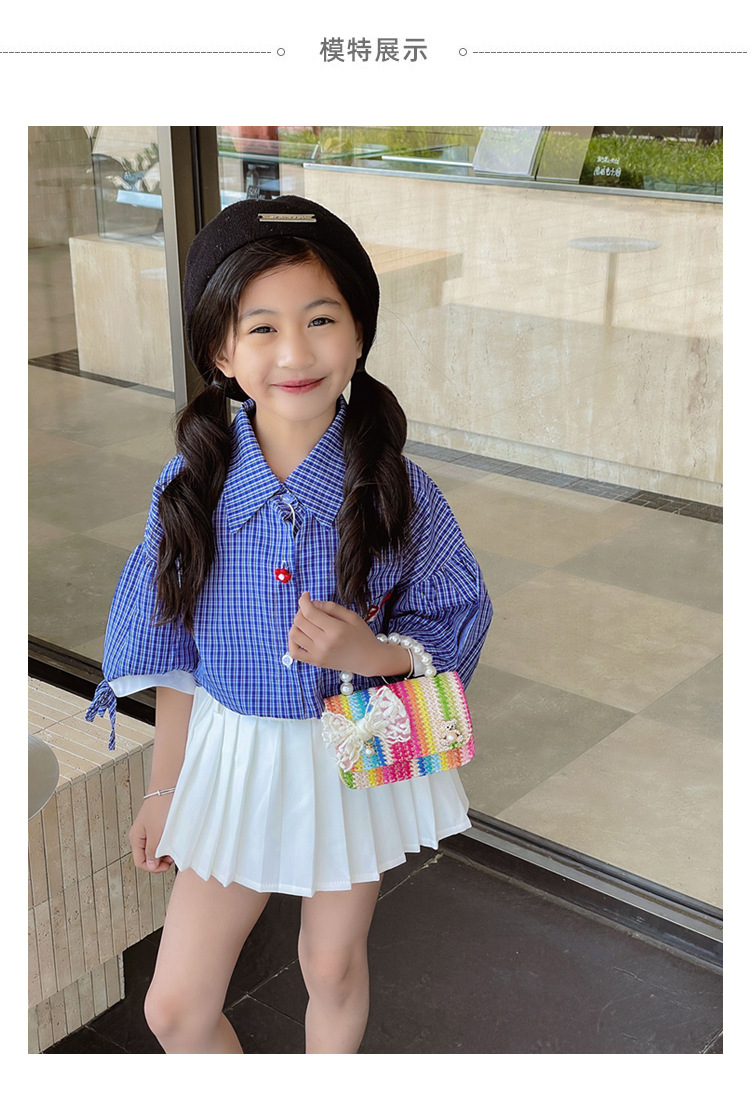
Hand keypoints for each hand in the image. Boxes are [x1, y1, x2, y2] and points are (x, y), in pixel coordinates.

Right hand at [129, 796, 174, 872]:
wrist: (168, 788)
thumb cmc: (160, 808)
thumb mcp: (156, 834)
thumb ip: (152, 851)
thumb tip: (150, 865)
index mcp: (136, 838)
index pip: (140, 862)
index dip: (153, 867)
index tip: (165, 865)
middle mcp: (141, 835)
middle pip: (148, 856)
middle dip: (160, 859)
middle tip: (172, 857)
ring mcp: (149, 830)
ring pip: (156, 848)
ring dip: (165, 851)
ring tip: (174, 848)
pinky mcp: (158, 824)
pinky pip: (161, 839)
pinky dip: (168, 842)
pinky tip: (174, 840)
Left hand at [288, 593, 408, 677]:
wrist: (368, 659)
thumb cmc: (362, 636)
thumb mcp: (352, 616)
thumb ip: (331, 607)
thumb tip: (313, 603)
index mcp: (335, 630)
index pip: (309, 612)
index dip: (304, 600)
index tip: (306, 595)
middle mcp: (324, 643)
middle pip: (299, 621)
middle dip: (301, 610)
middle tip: (310, 608)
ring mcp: (318, 654)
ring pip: (294, 634)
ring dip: (296, 624)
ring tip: (307, 622)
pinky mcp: (315, 662)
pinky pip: (294, 652)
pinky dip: (292, 641)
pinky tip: (301, 635)